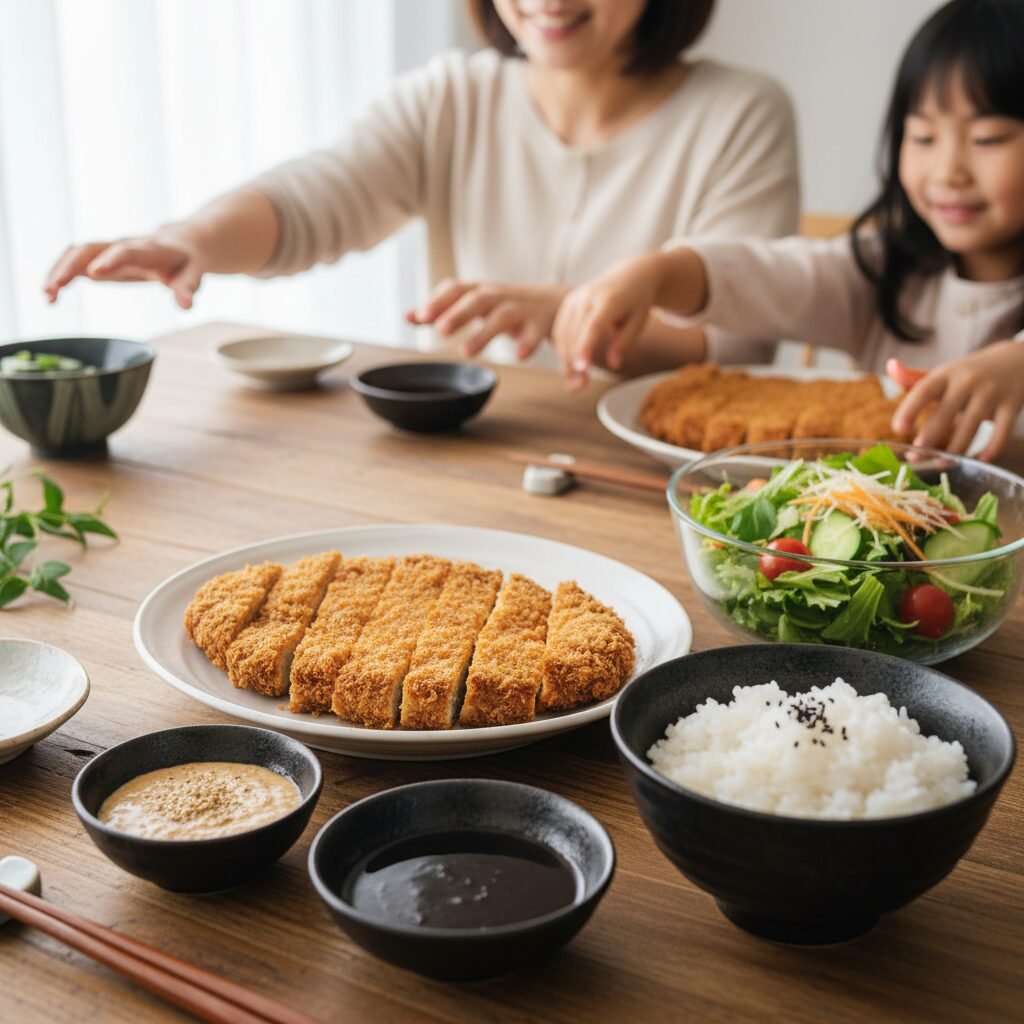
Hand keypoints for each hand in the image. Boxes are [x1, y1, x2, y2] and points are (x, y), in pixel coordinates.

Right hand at [43, 227, 206, 308]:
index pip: (127, 251)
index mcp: (149, 249)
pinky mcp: (100, 257)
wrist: (179, 243)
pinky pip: (75, 261)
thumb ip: (187, 289)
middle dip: (71, 265)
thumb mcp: (193, 275)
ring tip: (47, 295)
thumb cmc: (186, 262)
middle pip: (91, 249)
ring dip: (59, 271)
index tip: (94, 273)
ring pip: (77, 253)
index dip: (111, 260)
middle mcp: (124, 245)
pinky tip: (51, 296)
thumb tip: (186, 306)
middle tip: (55, 287)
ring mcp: (109, 249)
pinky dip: (61, 276)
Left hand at [406, 280, 566, 359]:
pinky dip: (527, 344)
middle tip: (441, 330)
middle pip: (478, 299)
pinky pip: (535, 334)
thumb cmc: (507, 304)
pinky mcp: (540, 324)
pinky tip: (518, 356)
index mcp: (480, 291)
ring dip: (485, 333)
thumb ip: (442, 309)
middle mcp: (499, 296)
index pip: (456, 289)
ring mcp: (521, 309)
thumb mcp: (474, 302)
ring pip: (503, 316)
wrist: (555, 302)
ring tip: (466, 352)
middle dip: (459, 313)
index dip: (438, 301)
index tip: (421, 317)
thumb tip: (407, 316)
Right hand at [551, 254, 663, 389]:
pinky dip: (563, 352)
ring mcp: (574, 299)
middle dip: (574, 362)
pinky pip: (560, 332)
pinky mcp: (567, 304)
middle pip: (574, 334)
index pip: (593, 326)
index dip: (586, 348)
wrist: (630, 275)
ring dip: (566, 362)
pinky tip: (571, 369)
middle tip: (579, 388)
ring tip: (575, 385)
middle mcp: (587, 296)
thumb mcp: (639, 321)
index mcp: (608, 299)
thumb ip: (624, 342)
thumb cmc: (637, 302)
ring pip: (563, 335)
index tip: (581, 368)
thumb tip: (614, 364)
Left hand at [888, 343, 1023, 460]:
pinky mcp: (1012, 405)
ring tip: (941, 463)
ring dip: (956, 448)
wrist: (1017, 360)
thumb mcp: (945, 372)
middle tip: (915, 456)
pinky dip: (992, 447)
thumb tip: (890, 366)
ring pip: (971, 426)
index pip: (925, 389)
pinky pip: (1001, 431)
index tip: (898, 429)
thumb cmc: (969, 373)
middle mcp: (968, 380)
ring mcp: (992, 392)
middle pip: (946, 411)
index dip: (910, 409)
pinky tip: (981, 460)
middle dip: (930, 436)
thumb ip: (916, 377)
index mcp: (947, 373)